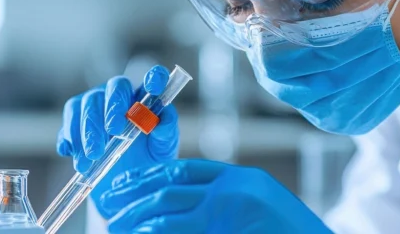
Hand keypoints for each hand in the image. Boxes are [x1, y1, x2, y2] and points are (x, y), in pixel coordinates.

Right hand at [55, 65, 179, 218]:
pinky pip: (66, 125)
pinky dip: (67, 138)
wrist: (124, 182)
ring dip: (86, 131)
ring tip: (91, 158)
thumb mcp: (163, 148)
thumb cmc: (148, 159)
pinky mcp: (74, 125)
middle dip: (111, 109)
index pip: (154, 77)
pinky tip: (70, 152)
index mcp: (145, 98)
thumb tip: (163, 119)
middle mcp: (118, 96)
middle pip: (112, 89)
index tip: (154, 88)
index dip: (155, 78)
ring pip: (83, 105)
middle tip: (114, 132)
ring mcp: (94, 108)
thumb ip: (166, 130)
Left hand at [99, 159, 332, 233]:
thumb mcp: (259, 206)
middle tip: (109, 207)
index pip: (184, 171)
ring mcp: (228, 214)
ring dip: (136, 220)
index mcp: (239, 179)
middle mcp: (232, 191)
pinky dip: (156, 233)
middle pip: (170, 188)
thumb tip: (177, 208)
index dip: (149, 176)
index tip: (125, 183)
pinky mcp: (222, 230)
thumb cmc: (290, 232)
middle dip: (134, 196)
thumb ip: (223, 203)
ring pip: (168, 213)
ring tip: (116, 226)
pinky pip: (178, 231)